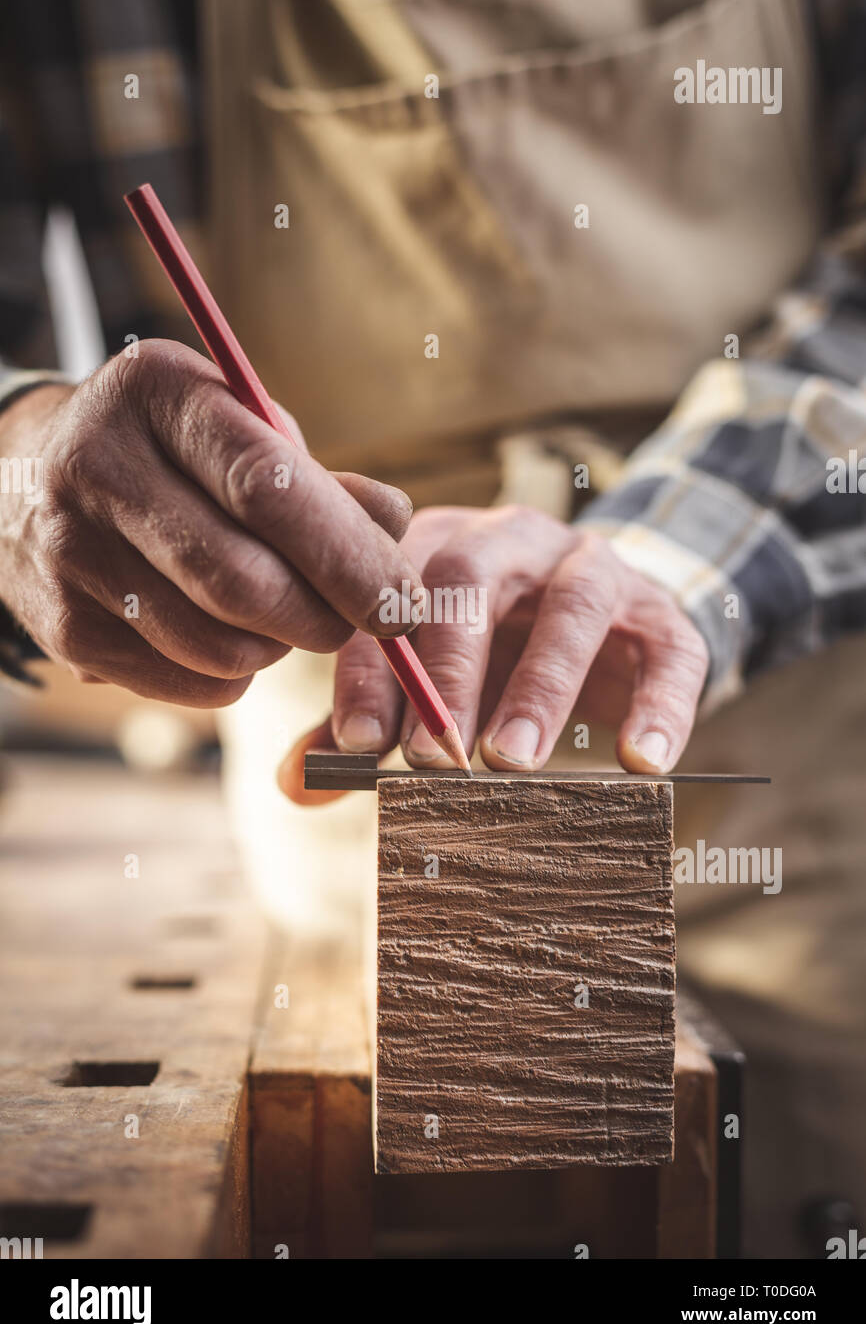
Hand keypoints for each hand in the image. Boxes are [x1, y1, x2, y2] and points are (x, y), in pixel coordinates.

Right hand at [0, 340, 419, 704]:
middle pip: (243, 581)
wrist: (26, 475)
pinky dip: (236, 676)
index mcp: (156, 393)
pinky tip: (233, 637)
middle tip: (363, 620)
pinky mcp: (62, 627)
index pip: (266, 486)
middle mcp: (97, 466)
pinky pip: (186, 683)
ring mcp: (71, 552)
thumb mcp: (241, 428)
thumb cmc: (171, 450)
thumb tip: (394, 524)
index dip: (348, 555)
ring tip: (287, 614)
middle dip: (326, 617)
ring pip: (218, 645)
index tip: (403, 599)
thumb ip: (321, 480)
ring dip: (281, 647)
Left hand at [280, 504, 708, 799]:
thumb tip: (294, 783)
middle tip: (432, 760)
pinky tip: (642, 762)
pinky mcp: (664, 612)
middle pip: (475, 581)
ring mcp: (595, 568)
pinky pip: (671, 651)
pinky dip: (660, 705)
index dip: (371, 669)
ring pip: (575, 606)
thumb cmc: (493, 652)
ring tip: (514, 761)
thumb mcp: (425, 679)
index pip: (392, 596)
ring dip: (542, 686)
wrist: (610, 621)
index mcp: (439, 546)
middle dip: (449, 675)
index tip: (355, 744)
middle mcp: (515, 541)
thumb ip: (367, 719)